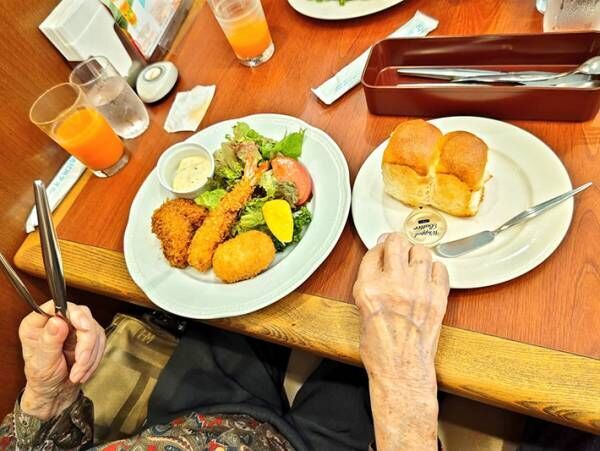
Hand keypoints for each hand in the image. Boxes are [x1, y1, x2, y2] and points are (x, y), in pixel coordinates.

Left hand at [18, 301, 105, 419]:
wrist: (55, 393)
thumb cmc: (43, 379)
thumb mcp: (41, 364)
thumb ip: (49, 342)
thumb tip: (57, 321)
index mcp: (38, 323)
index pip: (58, 305)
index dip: (73, 313)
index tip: (83, 327)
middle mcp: (57, 321)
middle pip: (81, 316)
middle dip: (86, 342)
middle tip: (81, 361)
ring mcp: (74, 327)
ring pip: (94, 330)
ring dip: (90, 355)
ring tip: (79, 373)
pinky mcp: (88, 335)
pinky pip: (100, 341)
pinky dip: (95, 358)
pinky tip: (84, 370)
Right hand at [353, 234, 448, 450]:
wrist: (401, 370)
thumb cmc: (379, 349)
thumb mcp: (361, 311)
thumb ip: (370, 284)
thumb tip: (379, 266)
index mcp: (369, 288)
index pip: (374, 252)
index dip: (377, 248)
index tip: (381, 250)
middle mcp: (393, 285)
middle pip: (396, 242)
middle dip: (395, 242)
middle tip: (396, 246)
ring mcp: (418, 290)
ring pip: (421, 251)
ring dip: (416, 253)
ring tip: (413, 260)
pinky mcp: (438, 298)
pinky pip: (440, 269)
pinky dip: (434, 268)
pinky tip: (428, 274)